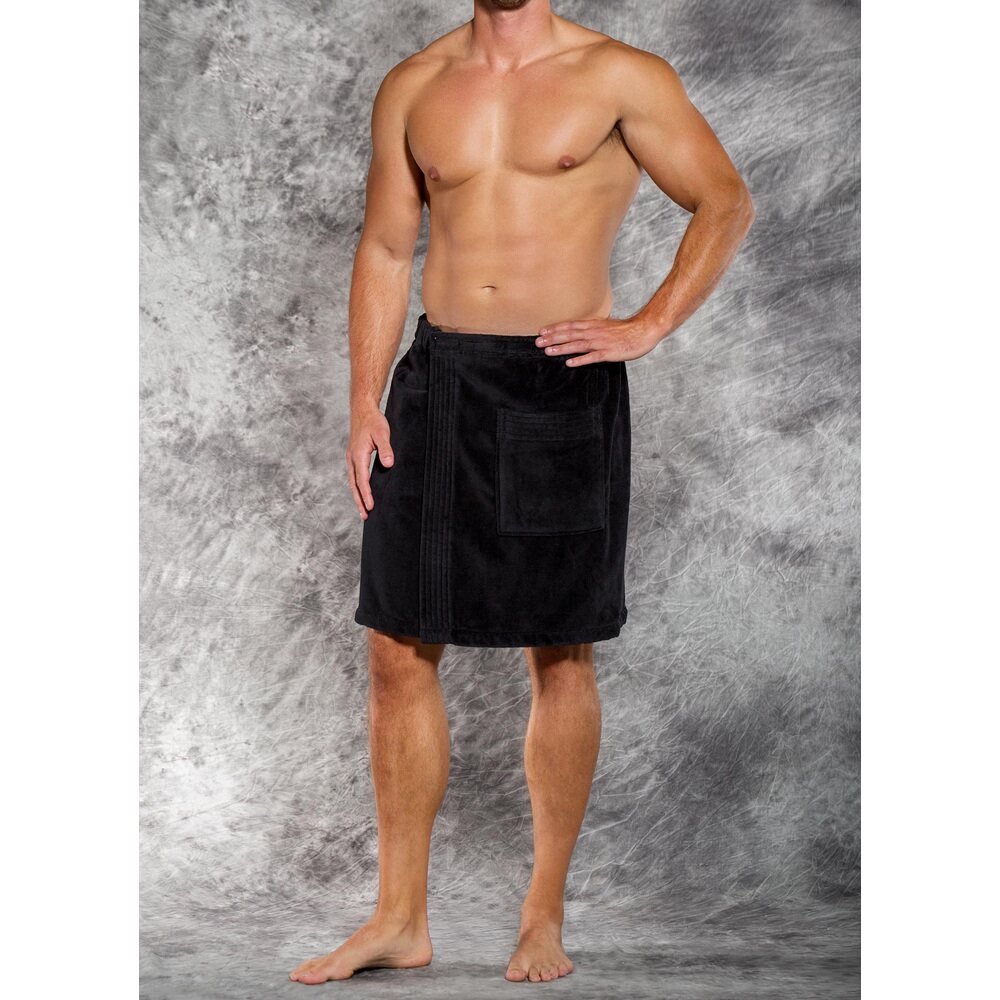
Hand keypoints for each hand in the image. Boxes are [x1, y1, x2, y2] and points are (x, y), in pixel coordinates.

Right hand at [346, 404, 393, 519]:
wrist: (363, 410)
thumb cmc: (373, 421)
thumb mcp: (383, 433)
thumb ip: (385, 449)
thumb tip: (388, 463)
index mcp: (358, 455)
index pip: (362, 479)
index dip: (366, 494)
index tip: (370, 506)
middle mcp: (352, 459)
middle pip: (354, 485)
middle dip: (359, 501)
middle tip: (365, 516)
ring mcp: (351, 458)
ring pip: (352, 482)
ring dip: (357, 496)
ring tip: (363, 510)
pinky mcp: (353, 457)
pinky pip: (354, 476)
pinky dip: (356, 487)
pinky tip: (361, 493)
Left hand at [534, 314, 662, 365]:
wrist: (644, 331)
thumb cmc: (626, 330)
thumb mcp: (607, 325)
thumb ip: (594, 328)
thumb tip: (581, 330)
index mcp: (593, 325)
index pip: (570, 325)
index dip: (555, 328)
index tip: (542, 331)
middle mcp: (594, 332)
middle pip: (570, 334)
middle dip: (553, 338)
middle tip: (537, 342)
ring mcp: (601, 342)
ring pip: (577, 345)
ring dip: (562, 348)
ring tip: (548, 351)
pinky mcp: (608, 353)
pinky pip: (592, 357)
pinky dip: (580, 360)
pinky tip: (569, 363)